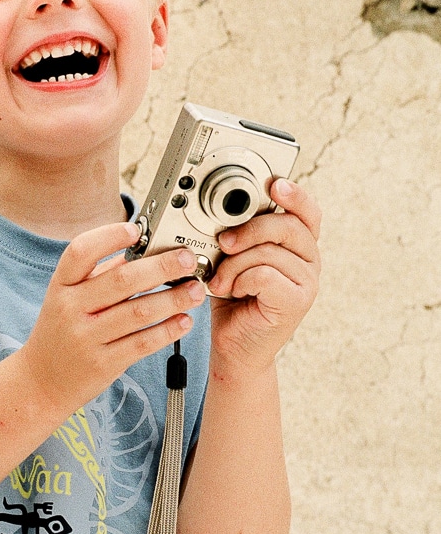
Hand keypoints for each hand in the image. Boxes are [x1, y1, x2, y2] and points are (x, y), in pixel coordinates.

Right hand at [19, 222, 205, 416]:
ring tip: (194, 291)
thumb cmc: (61, 332)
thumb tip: (142, 250)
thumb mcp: (68, 299)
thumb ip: (101, 275)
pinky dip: (167, 331)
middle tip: (186, 260)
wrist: (41, 381)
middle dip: (161, 267)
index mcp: (61, 285)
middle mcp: (70, 309)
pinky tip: (184, 321)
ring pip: (139, 312)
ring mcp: (86, 338)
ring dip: (173, 299)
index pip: (81, 251)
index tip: (137, 229)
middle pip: (122, 280)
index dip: (109, 237)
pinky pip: (142, 343)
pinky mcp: (103, 364)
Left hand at [208, 178, 320, 376]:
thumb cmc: (233, 303)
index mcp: (297, 246)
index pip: (307, 212)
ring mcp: (307, 282)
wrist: (235, 349)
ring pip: (269, 251)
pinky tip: (235, 293)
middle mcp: (309, 261)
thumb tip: (224, 214)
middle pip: (287, 225)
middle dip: (248, 229)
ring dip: (235, 265)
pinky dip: (241, 280)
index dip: (294, 195)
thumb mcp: (233, 260)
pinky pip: (265, 274)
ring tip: (223, 281)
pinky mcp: (297, 301)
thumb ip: (239, 237)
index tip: (275, 184)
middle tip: (224, 243)